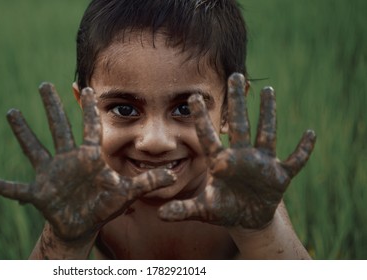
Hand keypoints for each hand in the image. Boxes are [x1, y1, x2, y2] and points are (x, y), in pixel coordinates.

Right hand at [0, 83, 174, 242]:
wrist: (83, 222)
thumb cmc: (104, 205)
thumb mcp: (126, 194)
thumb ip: (147, 184)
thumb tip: (173, 175)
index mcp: (88, 157)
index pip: (89, 128)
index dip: (88, 110)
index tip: (86, 87)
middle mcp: (67, 160)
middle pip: (59, 129)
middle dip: (52, 108)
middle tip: (44, 84)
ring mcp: (51, 174)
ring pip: (35, 149)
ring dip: (23, 132)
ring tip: (12, 112)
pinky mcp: (38, 192)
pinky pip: (16, 189)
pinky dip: (2, 186)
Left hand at [159, 73, 315, 228]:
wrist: (246, 218)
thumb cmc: (223, 209)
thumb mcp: (203, 210)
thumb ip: (183, 210)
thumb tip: (160, 215)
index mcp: (221, 162)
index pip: (209, 136)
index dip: (202, 118)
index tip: (193, 97)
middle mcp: (241, 156)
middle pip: (240, 125)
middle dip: (238, 103)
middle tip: (235, 76)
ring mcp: (262, 163)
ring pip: (266, 134)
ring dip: (269, 114)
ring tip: (268, 91)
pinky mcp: (279, 175)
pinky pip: (294, 161)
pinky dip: (303, 150)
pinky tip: (310, 134)